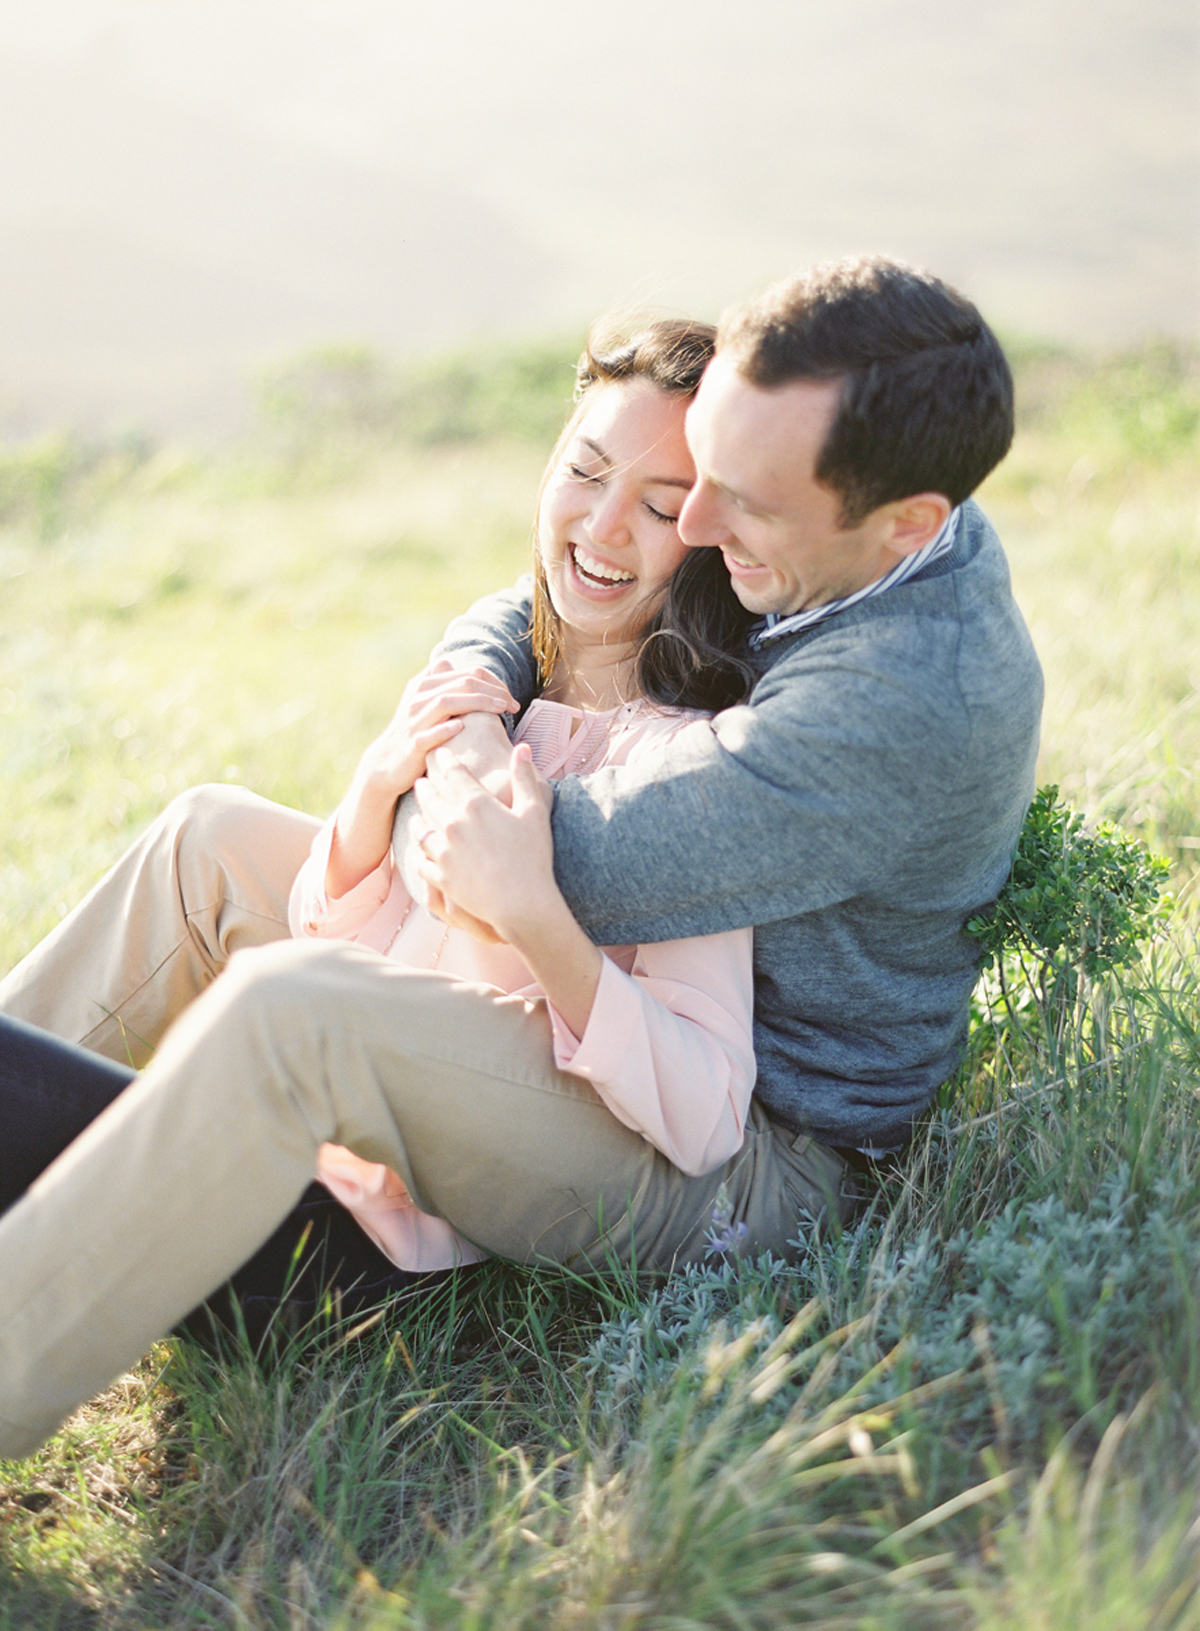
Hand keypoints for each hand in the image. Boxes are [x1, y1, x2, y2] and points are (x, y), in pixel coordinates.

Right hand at [357, 660, 517, 803]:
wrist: (386, 763)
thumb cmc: (415, 732)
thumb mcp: (422, 703)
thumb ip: (437, 681)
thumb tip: (448, 660)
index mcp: (425, 685)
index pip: (467, 673)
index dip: (494, 682)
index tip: (510, 697)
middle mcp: (418, 698)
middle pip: (462, 683)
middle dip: (493, 691)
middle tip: (514, 704)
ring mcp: (413, 720)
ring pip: (446, 702)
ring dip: (477, 703)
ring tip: (501, 709)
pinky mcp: (411, 744)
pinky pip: (428, 734)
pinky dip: (444, 729)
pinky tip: (461, 727)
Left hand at [416, 745, 604, 1037]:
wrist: (520, 902)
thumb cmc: (533, 856)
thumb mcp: (535, 812)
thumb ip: (525, 777)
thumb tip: (523, 748)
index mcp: (475, 804)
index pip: (453, 773)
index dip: (445, 760)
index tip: (439, 753)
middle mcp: (452, 823)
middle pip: (431, 798)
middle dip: (425, 785)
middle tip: (421, 780)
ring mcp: (443, 851)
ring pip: (420, 827)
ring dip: (417, 816)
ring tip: (416, 811)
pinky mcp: (440, 876)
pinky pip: (421, 860)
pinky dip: (418, 853)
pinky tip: (418, 850)